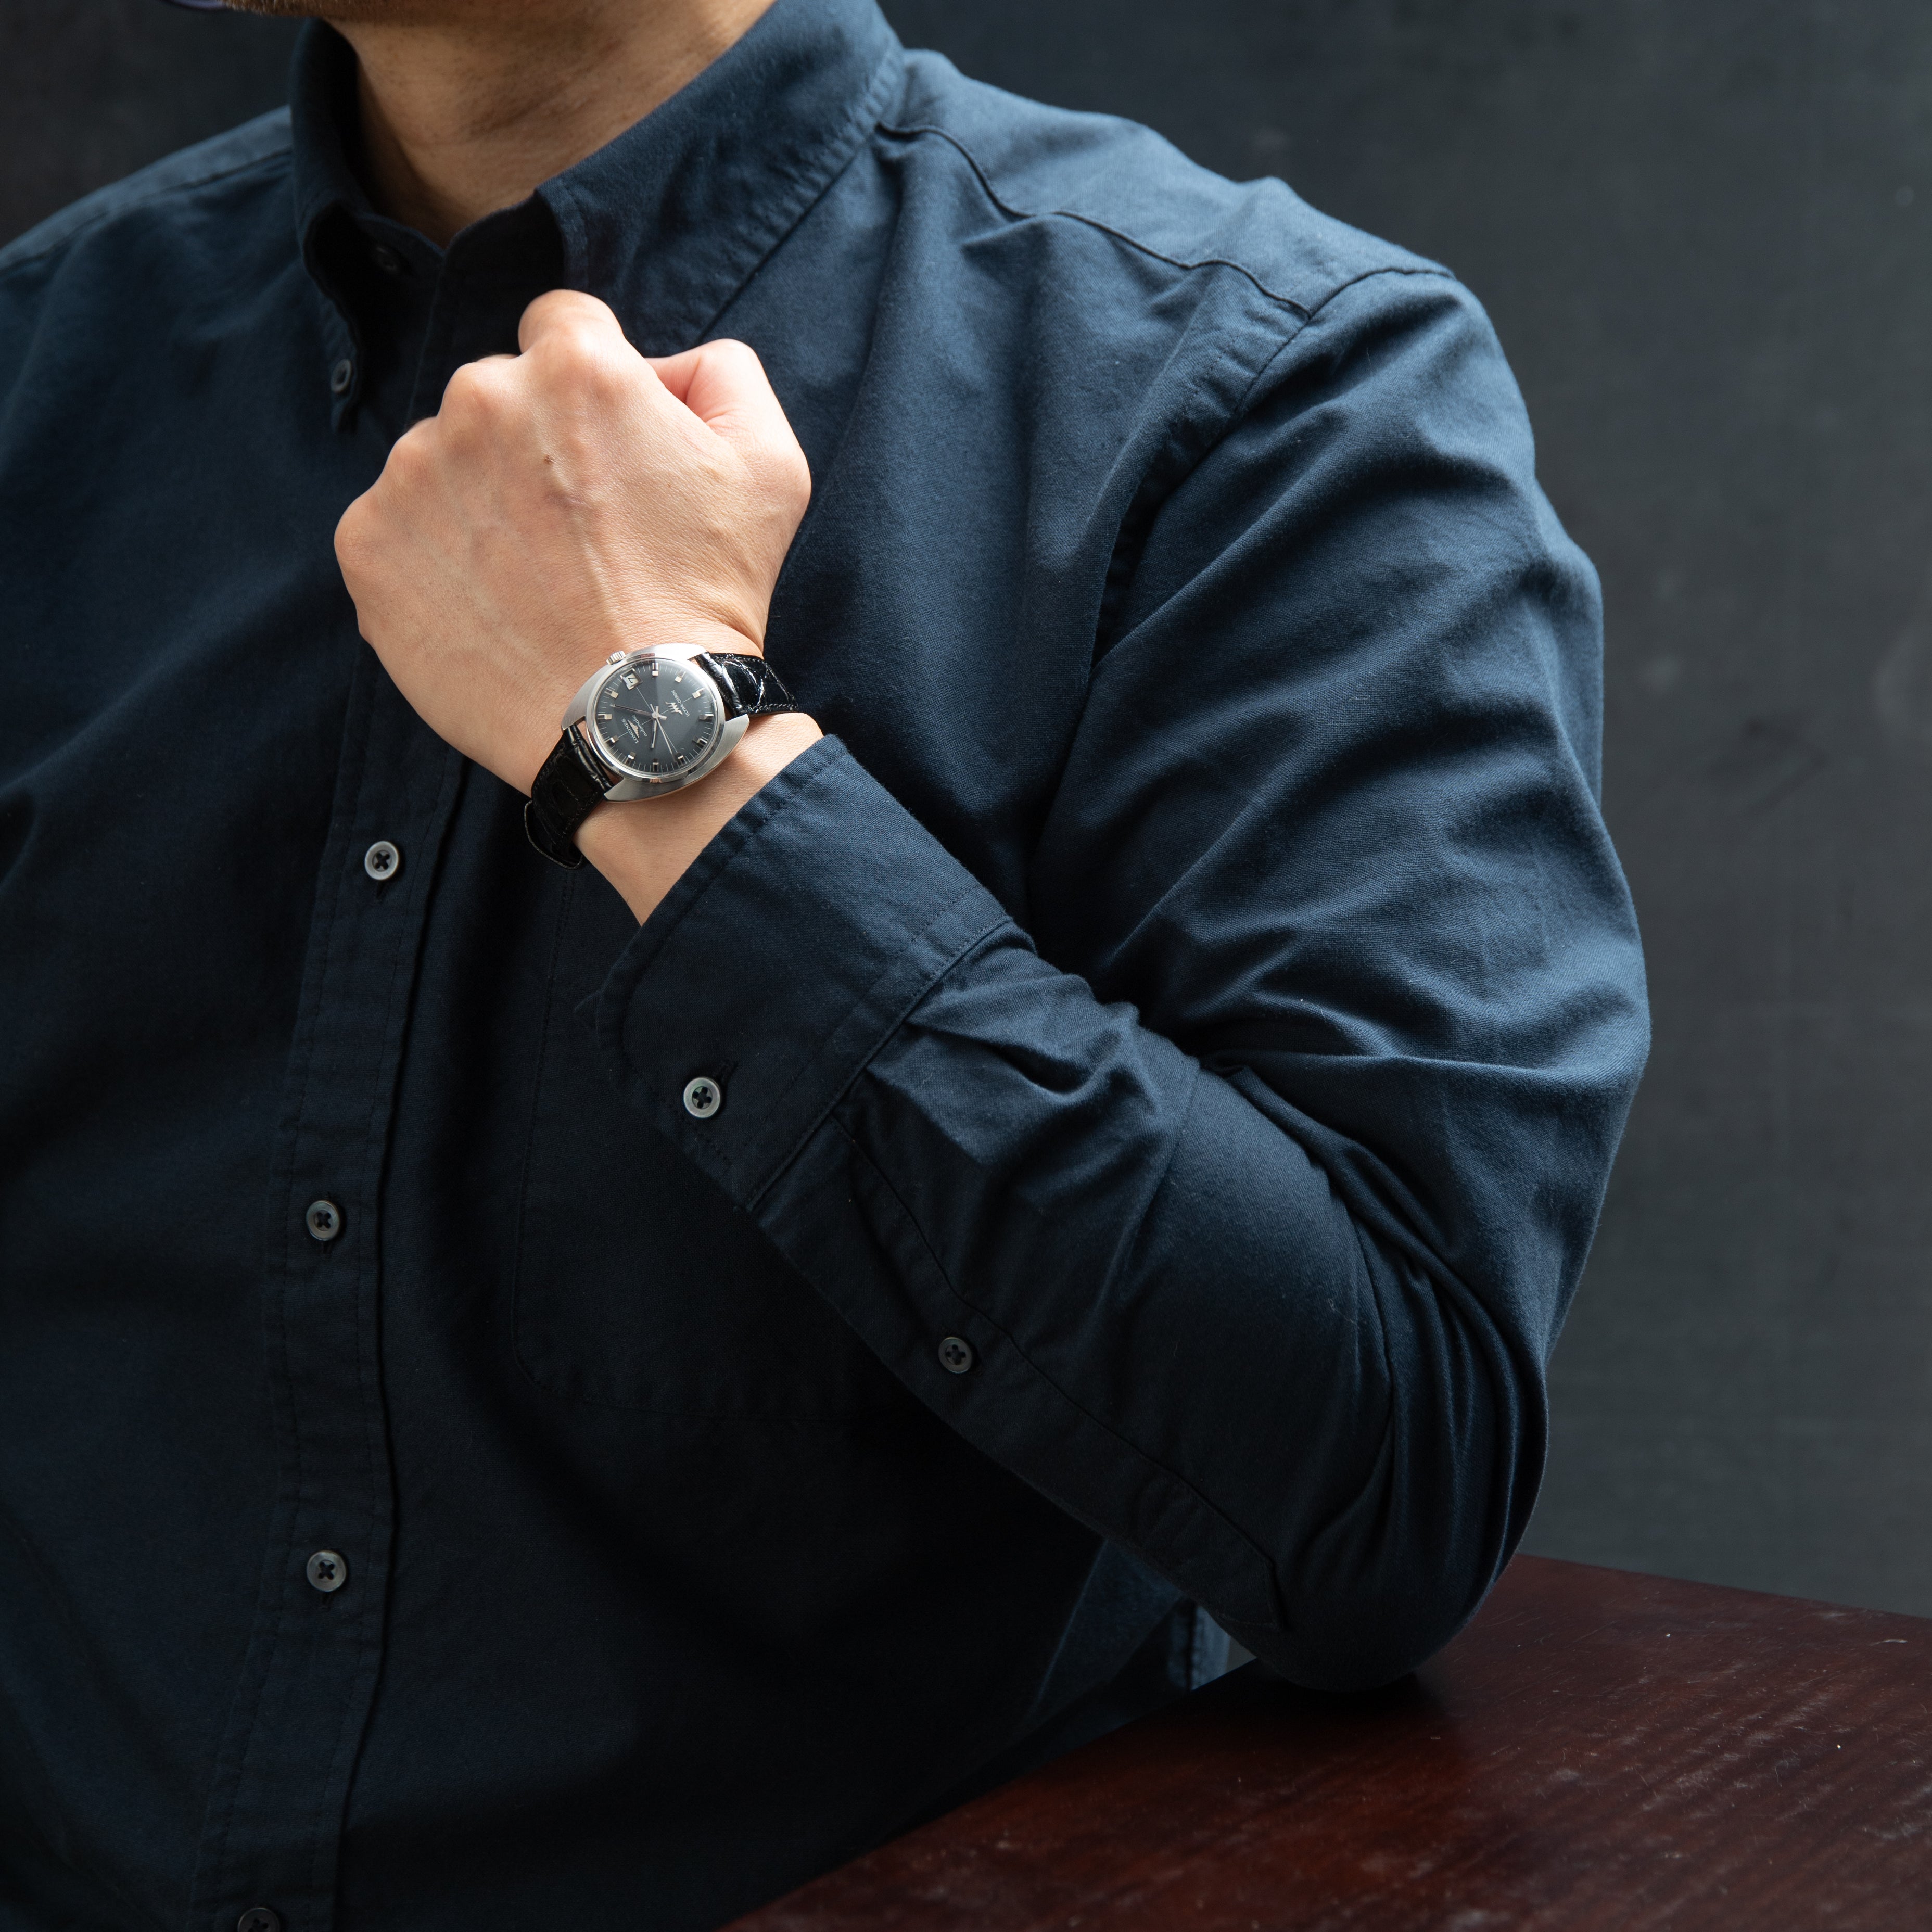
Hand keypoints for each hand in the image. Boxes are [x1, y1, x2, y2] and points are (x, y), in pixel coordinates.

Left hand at [334, 289, 817, 830]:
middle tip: (581, 536)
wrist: (639, 721)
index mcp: (574, 366)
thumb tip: (664, 363)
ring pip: (442, 462)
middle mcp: (480, 398)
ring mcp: (412, 473)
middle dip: (534, 446)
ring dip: (481, 504)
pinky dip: (435, 564)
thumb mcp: (769, 467)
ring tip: (536, 583)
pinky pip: (396, 531)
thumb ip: (724, 375)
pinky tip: (492, 610)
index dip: (593, 391)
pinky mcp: (366, 545)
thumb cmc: (710, 598)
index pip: (563, 327)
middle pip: (497, 395)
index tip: (607, 456)